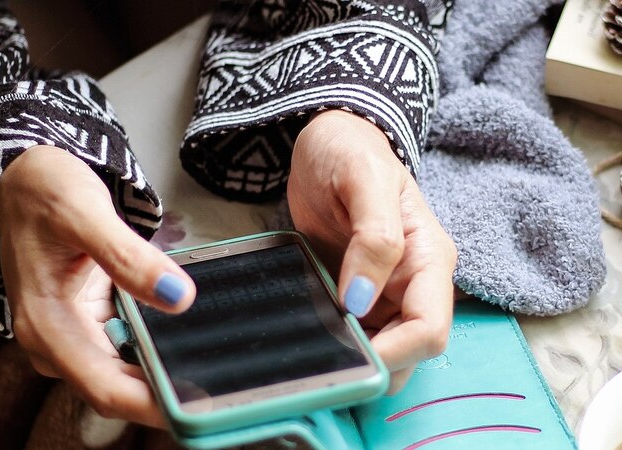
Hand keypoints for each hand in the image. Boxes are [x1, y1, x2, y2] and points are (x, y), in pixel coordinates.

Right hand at [0, 145, 195, 426]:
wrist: (23, 182)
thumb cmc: (43, 193)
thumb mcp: (85, 213)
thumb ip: (129, 257)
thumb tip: (179, 297)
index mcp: (46, 326)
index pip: (106, 388)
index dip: (154, 404)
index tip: (201, 405)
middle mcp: (56, 343)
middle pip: (120, 389)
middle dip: (168, 392)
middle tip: (225, 388)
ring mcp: (73, 338)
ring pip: (128, 374)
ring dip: (166, 373)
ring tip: (217, 367)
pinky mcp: (89, 327)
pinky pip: (130, 350)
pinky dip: (158, 349)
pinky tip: (189, 340)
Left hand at [288, 111, 456, 392]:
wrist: (328, 143)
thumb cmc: (349, 150)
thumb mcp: (362, 180)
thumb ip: (373, 238)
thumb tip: (361, 300)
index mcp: (428, 259)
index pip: (429, 330)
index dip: (393, 351)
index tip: (346, 348)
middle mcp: (414, 285)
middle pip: (409, 354)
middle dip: (373, 366)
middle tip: (323, 359)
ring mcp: (386, 294)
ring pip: (383, 354)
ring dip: (353, 362)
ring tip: (311, 351)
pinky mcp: (358, 297)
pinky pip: (355, 336)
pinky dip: (335, 347)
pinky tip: (308, 340)